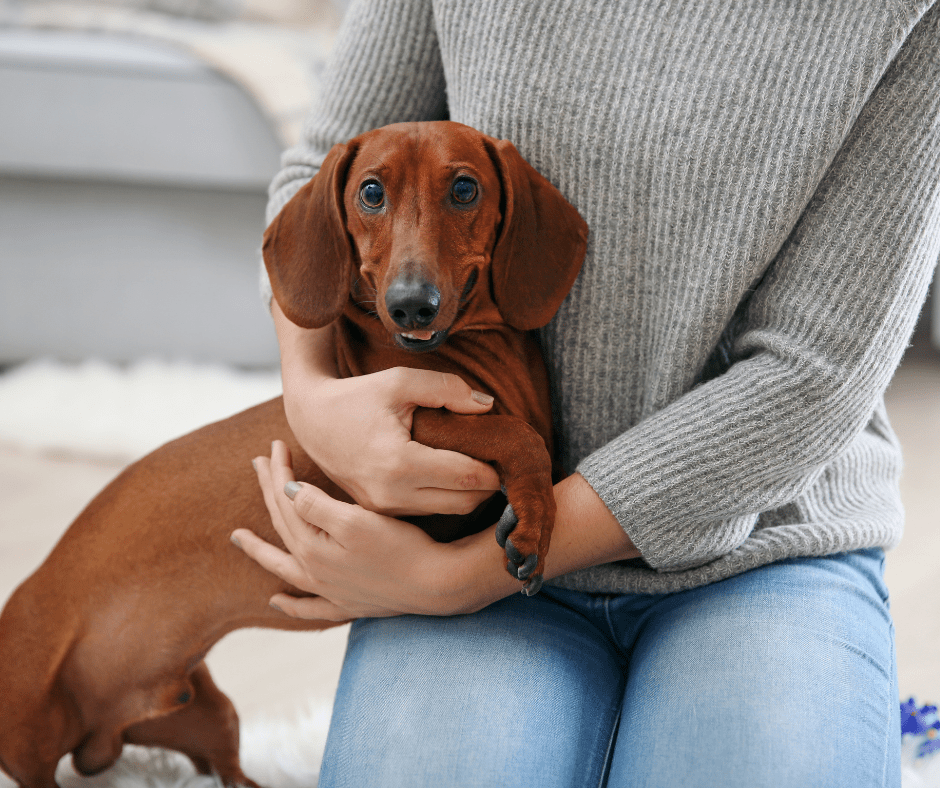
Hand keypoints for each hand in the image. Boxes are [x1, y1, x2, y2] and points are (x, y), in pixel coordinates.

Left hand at [232, 440, 497, 620]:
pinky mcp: (350, 603)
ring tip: (240, 538)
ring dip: (262, 551)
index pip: (286, 501)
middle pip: (283, 525)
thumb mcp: (356, 521)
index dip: (278, 472)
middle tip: (257, 463)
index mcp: (313, 547)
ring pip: (285, 567)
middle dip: (270, 492)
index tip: (274, 446)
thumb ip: (316, 506)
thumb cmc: (401, 548)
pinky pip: (311, 608)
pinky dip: (292, 605)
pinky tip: (277, 601)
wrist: (437, 585)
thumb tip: (286, 492)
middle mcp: (315, 571)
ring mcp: (330, 590)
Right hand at [285, 365, 501, 516]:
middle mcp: (392, 495)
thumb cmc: (357, 397)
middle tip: (503, 459)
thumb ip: (447, 388)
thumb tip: (488, 405)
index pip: (467, 476)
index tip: (510, 451)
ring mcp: (386, 509)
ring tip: (481, 464)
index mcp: (399, 463)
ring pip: (450, 511)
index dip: (496, 467)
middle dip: (490, 483)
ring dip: (471, 492)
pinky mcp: (383, 514)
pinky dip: (448, 496)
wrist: (313, 422)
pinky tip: (454, 474)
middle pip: (465, 501)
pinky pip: (429, 511)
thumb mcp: (400, 381)